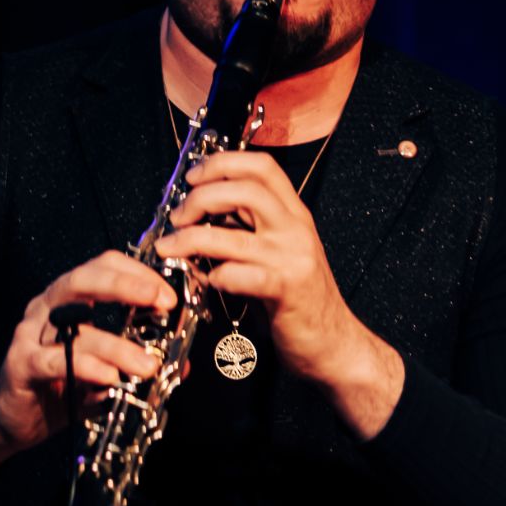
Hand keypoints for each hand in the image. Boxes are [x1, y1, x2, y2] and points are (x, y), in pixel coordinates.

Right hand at [0, 251, 176, 475]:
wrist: (11, 418)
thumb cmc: (59, 386)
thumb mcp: (107, 371)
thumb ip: (139, 362)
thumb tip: (181, 363)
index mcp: (70, 301)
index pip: (102, 267)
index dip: (138, 274)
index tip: (169, 295)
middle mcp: (48, 309)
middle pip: (83, 280)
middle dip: (126, 286)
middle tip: (161, 302)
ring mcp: (31, 335)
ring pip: (73, 325)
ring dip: (116, 345)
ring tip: (147, 365)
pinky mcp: (20, 365)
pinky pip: (52, 361)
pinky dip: (84, 368)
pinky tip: (109, 378)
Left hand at [156, 149, 402, 436]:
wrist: (334, 342)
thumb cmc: (300, 300)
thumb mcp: (278, 251)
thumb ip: (248, 227)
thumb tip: (203, 211)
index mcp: (294, 214)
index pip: (261, 166)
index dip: (222, 163)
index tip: (194, 177)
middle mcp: (295, 229)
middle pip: (244, 189)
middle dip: (200, 197)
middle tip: (178, 217)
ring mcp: (292, 258)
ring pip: (231, 236)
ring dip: (191, 240)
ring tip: (171, 248)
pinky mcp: (285, 289)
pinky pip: (238, 275)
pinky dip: (214, 276)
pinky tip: (208, 281)